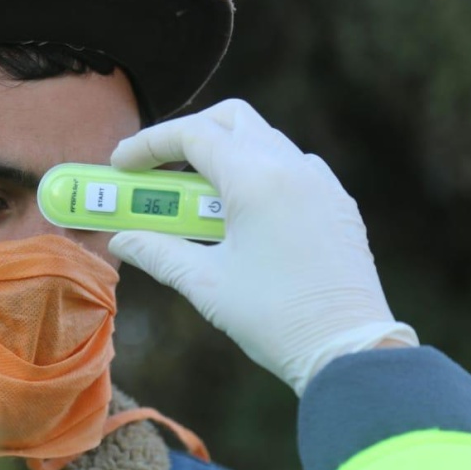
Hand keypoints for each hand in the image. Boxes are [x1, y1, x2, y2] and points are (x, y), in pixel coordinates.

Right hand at [108, 99, 417, 394]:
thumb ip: (157, 252)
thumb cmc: (275, 317)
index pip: (192, 134)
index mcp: (256, 179)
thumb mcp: (205, 283)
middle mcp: (292, 167)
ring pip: (264, 139)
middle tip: (159, 167)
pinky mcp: (338, 203)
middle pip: (231, 120)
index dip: (149, 144)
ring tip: (197, 198)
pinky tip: (244, 214)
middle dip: (188, 134)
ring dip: (224, 155)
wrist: (349, 350)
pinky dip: (259, 172)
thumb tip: (122, 240)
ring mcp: (321, 183)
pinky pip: (292, 166)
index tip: (121, 164)